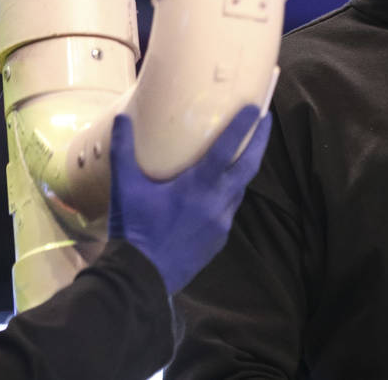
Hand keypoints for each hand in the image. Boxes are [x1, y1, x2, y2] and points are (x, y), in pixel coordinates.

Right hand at [108, 105, 271, 293]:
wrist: (140, 279)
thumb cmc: (134, 229)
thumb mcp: (126, 187)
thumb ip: (124, 151)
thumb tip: (122, 118)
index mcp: (197, 186)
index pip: (227, 149)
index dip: (243, 127)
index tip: (256, 108)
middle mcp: (217, 203)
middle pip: (248, 167)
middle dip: (259, 142)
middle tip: (265, 121)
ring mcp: (221, 223)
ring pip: (239, 190)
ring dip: (243, 170)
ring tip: (243, 152)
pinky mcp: (219, 241)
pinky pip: (228, 211)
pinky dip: (227, 195)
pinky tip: (217, 192)